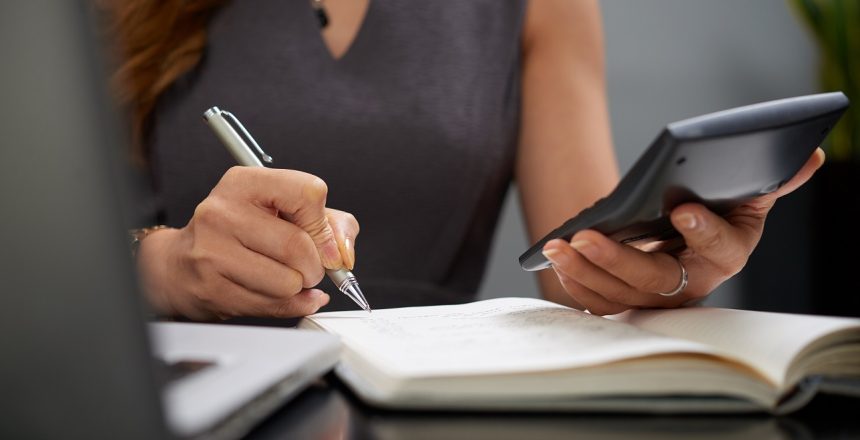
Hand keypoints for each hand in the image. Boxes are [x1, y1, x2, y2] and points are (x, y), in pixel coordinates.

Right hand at [136, 166, 359, 319]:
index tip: (324, 242)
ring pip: (288, 282)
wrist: (180, 264)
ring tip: (283, 277)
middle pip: (298, 246)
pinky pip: (271, 305)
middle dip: (315, 266)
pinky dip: (288, 305)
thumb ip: (329, 223)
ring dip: (298, 287)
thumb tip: (344, 253)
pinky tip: (275, 293)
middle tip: (307, 267)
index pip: (308, 193)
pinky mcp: (211, 288)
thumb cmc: (239, 233)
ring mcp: (212, 251)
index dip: (324, 225)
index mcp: (245, 183)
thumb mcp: (283, 211)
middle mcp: (223, 212)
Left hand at [542, 148, 825, 314]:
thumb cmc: (715, 208)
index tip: (682, 209)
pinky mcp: (627, 300)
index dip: (705, 231)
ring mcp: (657, 298)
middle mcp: (692, 284)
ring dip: (586, 271)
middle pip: (656, 281)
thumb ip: (771, 178)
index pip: (721, 249)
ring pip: (619, 295)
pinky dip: (577, 282)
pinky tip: (558, 257)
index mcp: (728, 253)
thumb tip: (808, 153)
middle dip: (619, 260)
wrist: (683, 233)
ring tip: (559, 245)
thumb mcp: (744, 191)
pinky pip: (599, 302)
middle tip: (587, 236)